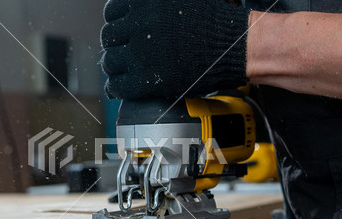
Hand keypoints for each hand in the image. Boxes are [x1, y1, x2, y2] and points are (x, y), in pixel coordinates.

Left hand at [100, 0, 249, 99]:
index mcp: (143, 2)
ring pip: (110, 62)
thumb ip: (154, 2)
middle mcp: (137, 25)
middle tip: (123, 53)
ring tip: (122, 71)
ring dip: (115, 67)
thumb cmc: (213, 20)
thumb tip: (141, 8)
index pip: (111, 13)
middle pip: (109, 38)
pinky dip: (117, 87)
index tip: (121, 32)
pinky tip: (121, 87)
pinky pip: (118, 85)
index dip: (116, 24)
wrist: (232, 45)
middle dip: (115, 46)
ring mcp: (140, 53)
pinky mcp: (146, 79)